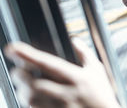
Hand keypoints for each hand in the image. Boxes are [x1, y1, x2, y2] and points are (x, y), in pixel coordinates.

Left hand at [5, 39, 120, 107]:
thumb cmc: (102, 95)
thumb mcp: (97, 71)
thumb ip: (85, 53)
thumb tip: (74, 39)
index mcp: (77, 78)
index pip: (48, 63)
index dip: (28, 55)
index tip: (12, 48)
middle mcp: (66, 94)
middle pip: (33, 85)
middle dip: (21, 76)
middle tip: (18, 71)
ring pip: (30, 99)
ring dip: (23, 90)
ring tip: (25, 85)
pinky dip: (30, 103)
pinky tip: (34, 99)